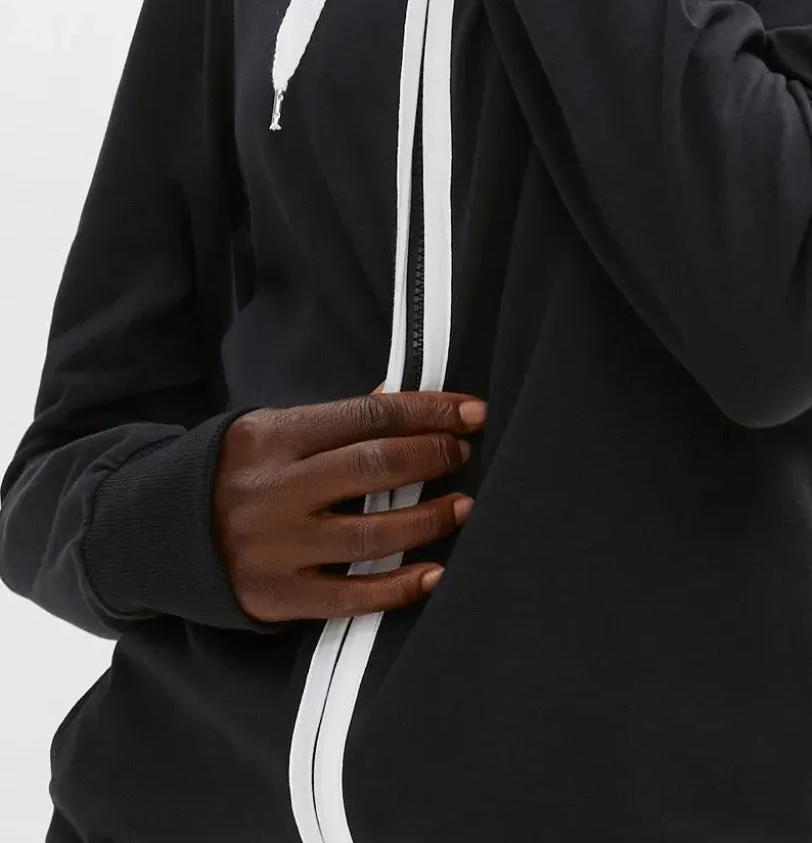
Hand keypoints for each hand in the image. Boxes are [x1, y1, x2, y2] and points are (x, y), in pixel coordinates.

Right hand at [212, 387, 486, 622]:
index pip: (368, 416)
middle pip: (372, 468)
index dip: (429, 412)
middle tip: (464, 453)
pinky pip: (348, 597)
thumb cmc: (236, 471)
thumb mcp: (271, 430)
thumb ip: (334, 420)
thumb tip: (400, 397)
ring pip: (368, 534)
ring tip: (461, 507)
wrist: (156, 533)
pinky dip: (397, 587)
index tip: (471, 413)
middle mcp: (273, 490)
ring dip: (427, 519)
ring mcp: (274, 547)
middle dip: (432, 456)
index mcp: (273, 437)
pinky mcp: (275, 597)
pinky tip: (433, 573)